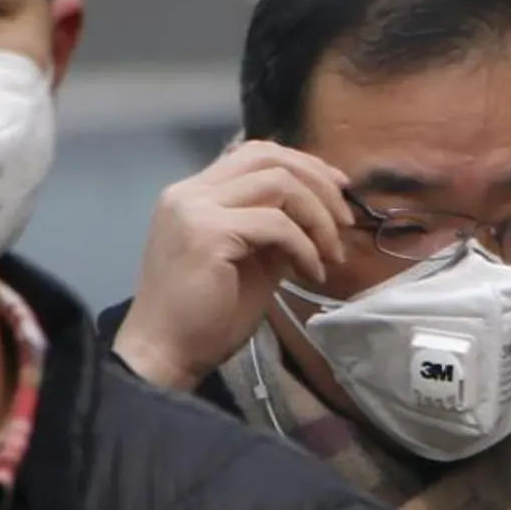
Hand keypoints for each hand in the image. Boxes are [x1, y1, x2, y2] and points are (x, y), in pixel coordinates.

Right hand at [113, 141, 353, 389]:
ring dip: (317, 215)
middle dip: (318, 181)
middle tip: (345, 220)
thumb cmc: (204, 317)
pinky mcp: (208, 233)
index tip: (338, 189)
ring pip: (278, 183)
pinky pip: (276, 224)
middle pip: (268, 156)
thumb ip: (273, 229)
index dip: (304, 165)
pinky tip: (312, 272)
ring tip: (332, 253)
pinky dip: (305, 245)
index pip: (255, 154)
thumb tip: (318, 213)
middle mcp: (190, 192)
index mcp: (194, 193)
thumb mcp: (249, 261)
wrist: (165, 355)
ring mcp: (195, 208)